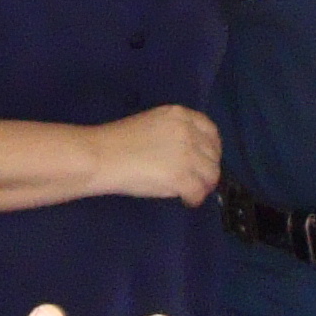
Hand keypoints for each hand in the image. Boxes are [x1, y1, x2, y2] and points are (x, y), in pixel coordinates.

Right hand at [87, 106, 222, 206]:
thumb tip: (189, 154)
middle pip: (214, 155)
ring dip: (203, 186)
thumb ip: (174, 134)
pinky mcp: (181, 176)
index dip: (212, 148)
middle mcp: (188, 131)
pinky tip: (185, 200)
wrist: (101, 155)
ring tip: (189, 192)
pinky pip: (199, 192)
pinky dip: (194, 199)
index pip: (210, 131)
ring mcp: (187, 154)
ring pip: (211, 175)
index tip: (205, 160)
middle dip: (208, 169)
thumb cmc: (117, 141)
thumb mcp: (152, 125)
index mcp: (180, 114)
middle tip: (196, 181)